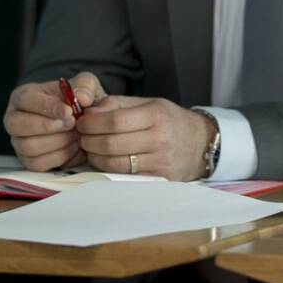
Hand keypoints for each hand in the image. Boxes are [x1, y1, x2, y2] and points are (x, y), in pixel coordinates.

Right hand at [4, 72, 105, 171]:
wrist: (86, 121)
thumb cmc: (79, 100)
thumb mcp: (86, 85)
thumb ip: (85, 86)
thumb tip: (81, 98)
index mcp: (24, 96)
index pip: (25, 100)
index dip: (46, 106)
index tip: (68, 111)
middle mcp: (15, 119)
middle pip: (17, 125)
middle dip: (48, 126)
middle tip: (72, 123)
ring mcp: (19, 141)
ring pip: (27, 146)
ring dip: (57, 141)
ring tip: (76, 134)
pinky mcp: (28, 160)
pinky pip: (37, 163)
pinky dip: (59, 156)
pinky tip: (73, 146)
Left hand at [75, 95, 213, 181]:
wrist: (200, 143)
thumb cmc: (170, 121)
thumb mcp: (149, 104)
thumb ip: (117, 104)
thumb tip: (88, 112)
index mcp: (157, 115)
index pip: (115, 121)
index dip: (91, 123)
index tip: (82, 122)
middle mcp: (160, 139)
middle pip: (111, 144)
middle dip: (88, 140)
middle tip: (83, 137)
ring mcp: (159, 162)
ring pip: (113, 164)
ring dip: (94, 157)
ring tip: (92, 149)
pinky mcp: (157, 179)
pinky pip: (123, 176)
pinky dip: (108, 169)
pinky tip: (106, 160)